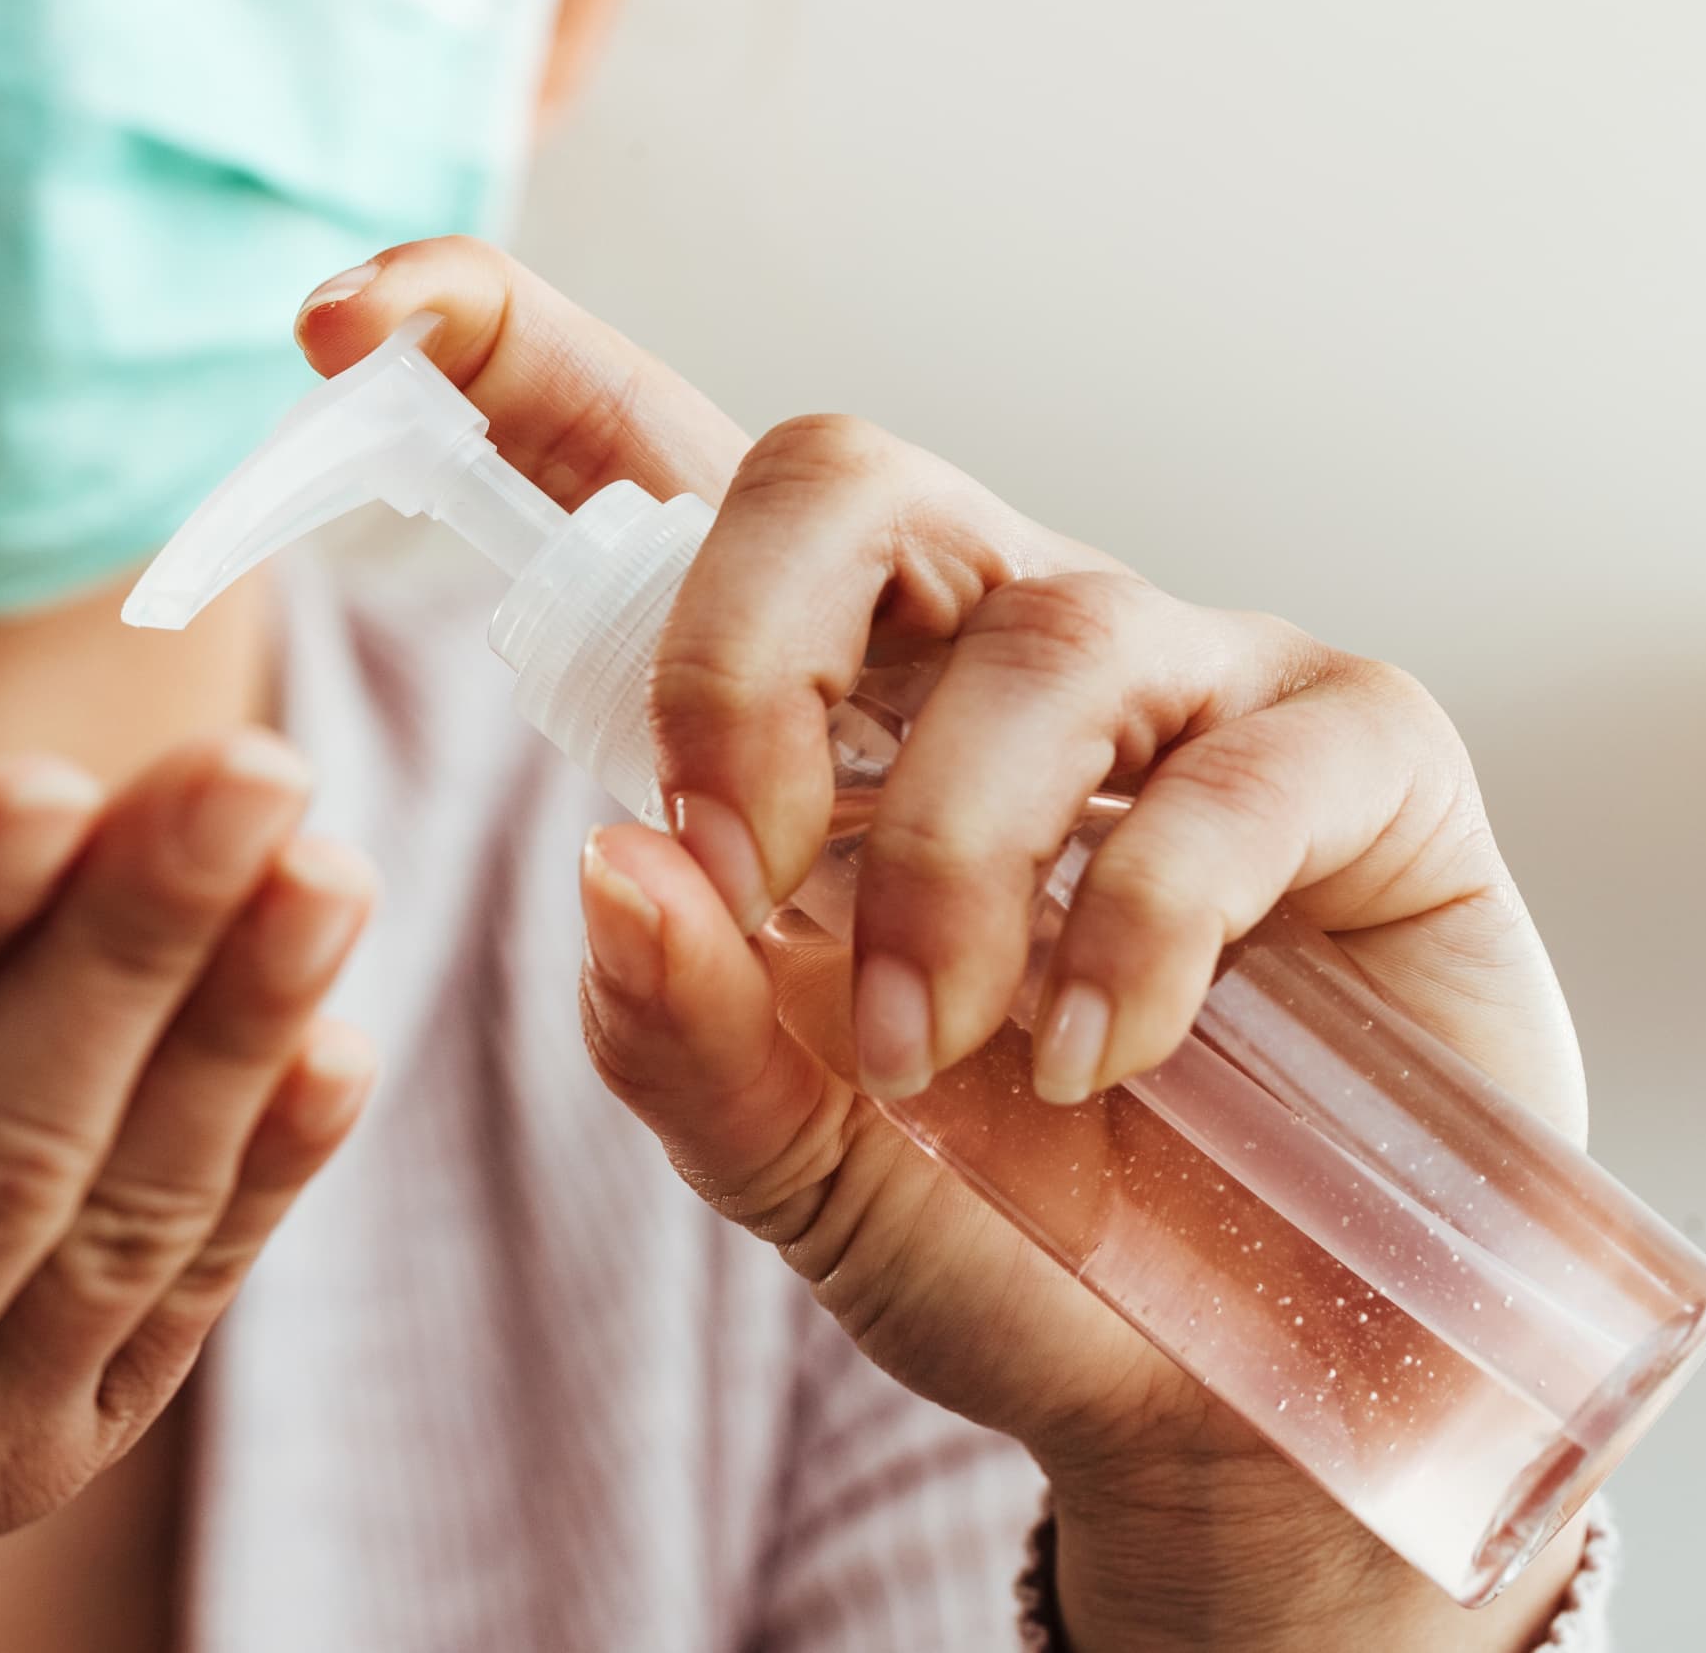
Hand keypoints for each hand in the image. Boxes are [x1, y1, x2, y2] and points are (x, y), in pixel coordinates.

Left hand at [299, 239, 1585, 1647]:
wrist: (1223, 1385)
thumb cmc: (1004, 1238)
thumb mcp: (796, 1167)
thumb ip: (683, 1038)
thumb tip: (612, 862)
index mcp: (827, 714)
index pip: (662, 473)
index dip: (512, 358)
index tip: (346, 321)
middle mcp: (993, 650)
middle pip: (838, 475)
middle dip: (740, 664)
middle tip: (738, 869)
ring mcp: (1187, 685)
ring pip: (1039, 632)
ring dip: (946, 870)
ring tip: (935, 1057)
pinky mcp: (1359, 752)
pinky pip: (1229, 773)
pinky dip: (1133, 932)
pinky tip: (1099, 1059)